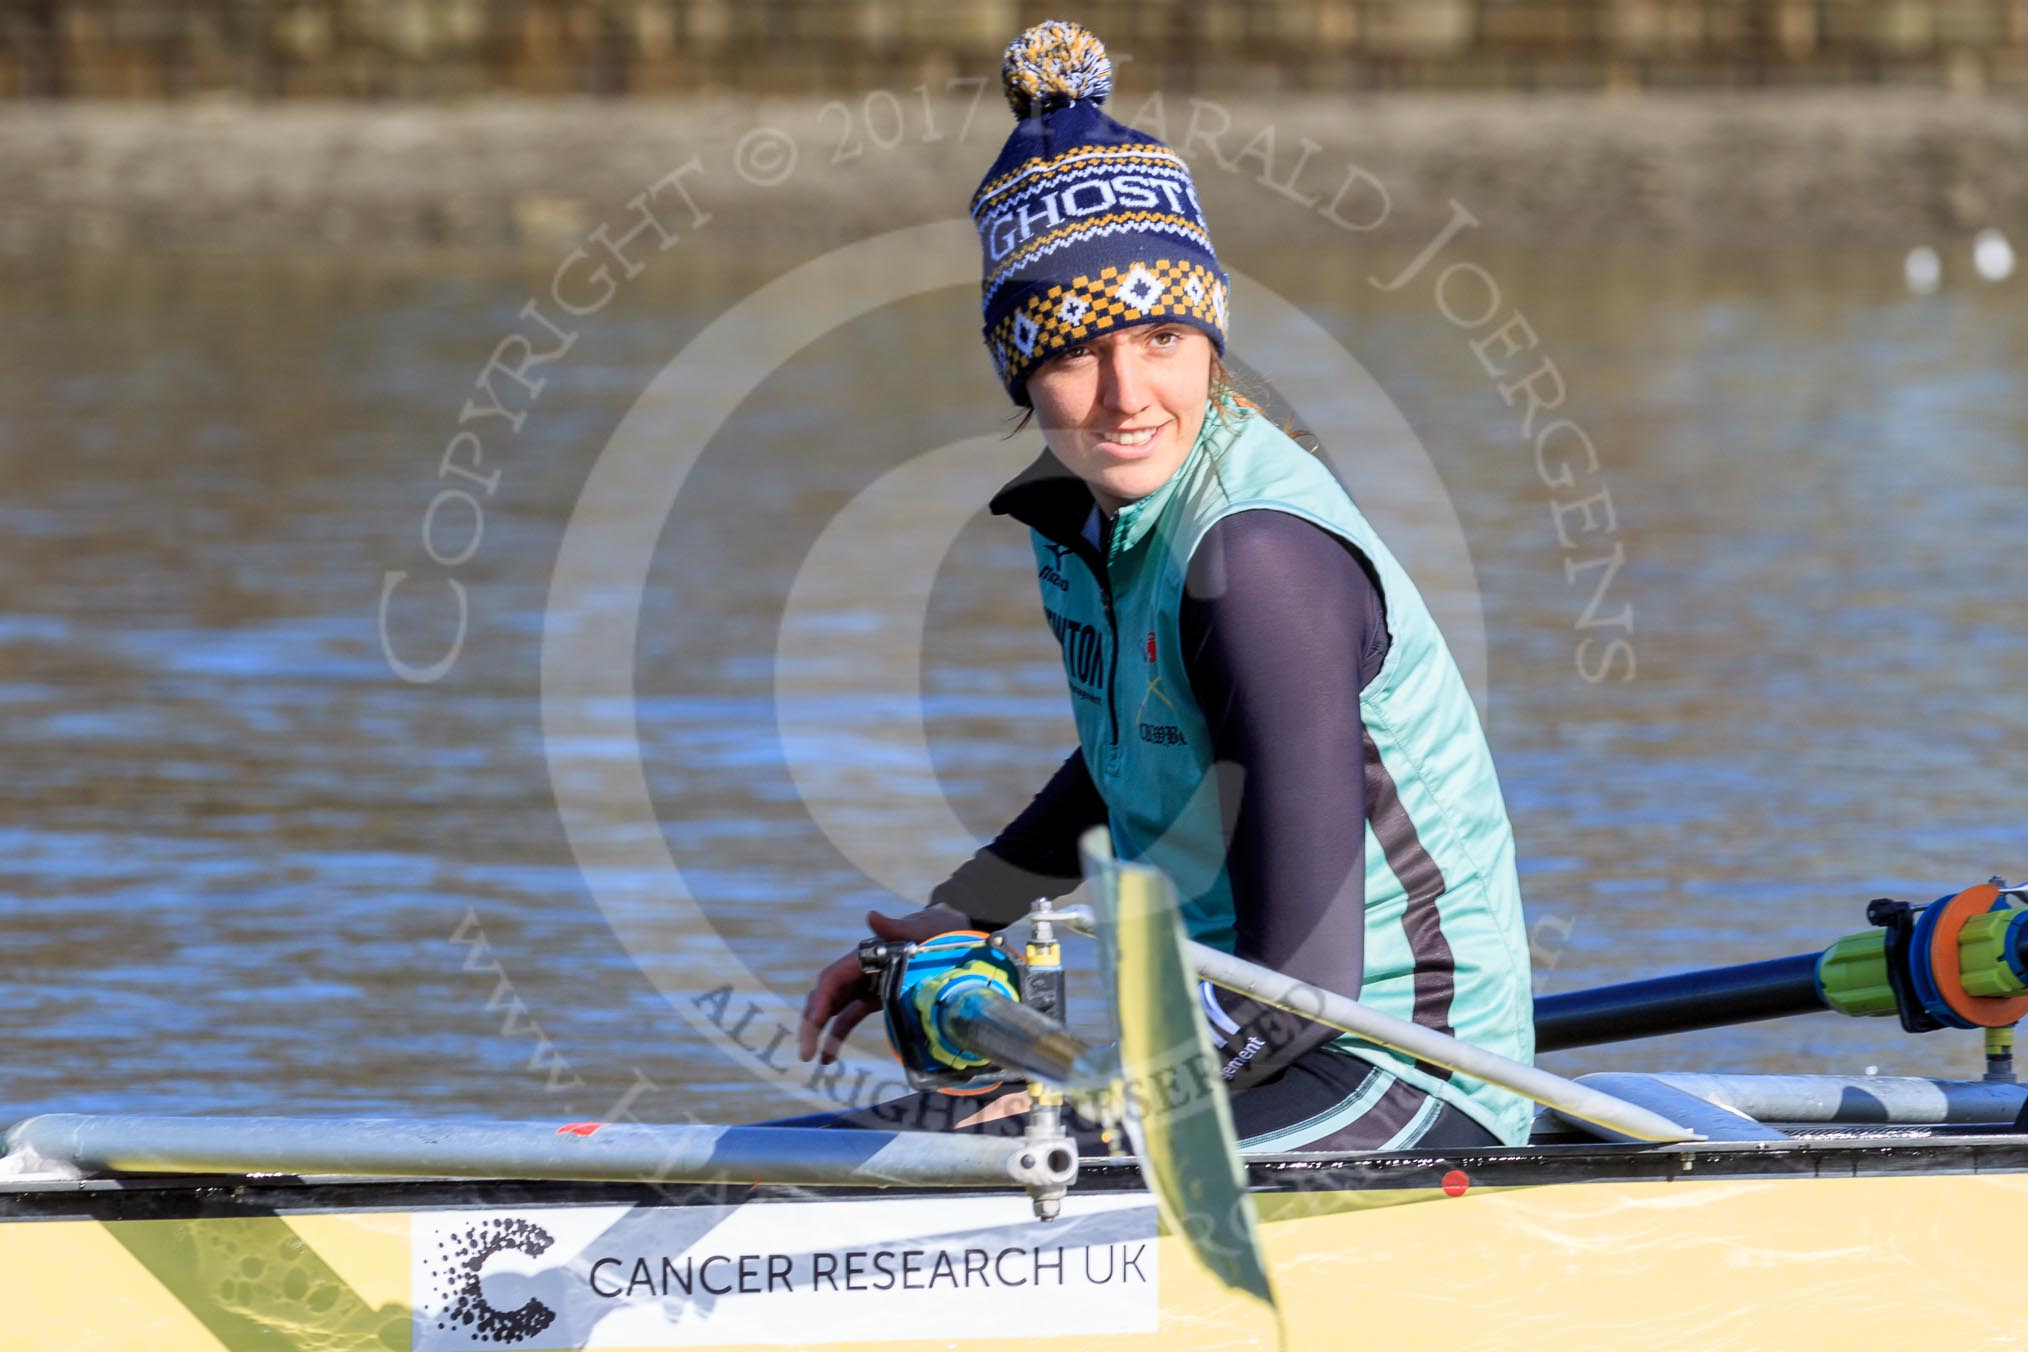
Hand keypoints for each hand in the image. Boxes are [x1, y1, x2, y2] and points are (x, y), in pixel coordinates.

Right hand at [796, 906, 973, 1063]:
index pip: (834, 978)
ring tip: (810, 1057)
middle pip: (826, 995)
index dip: (821, 1000)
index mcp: (868, 955)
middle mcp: (861, 970)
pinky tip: (829, 1057)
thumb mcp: (925, 930)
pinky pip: (849, 1017)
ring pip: (833, 1008)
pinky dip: (837, 1035)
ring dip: (819, 1032)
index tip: (815, 1022)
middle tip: (805, 1052)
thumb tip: (871, 916)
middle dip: (812, 1022)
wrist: (958, 938)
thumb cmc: (941, 932)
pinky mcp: (876, 998)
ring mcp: (867, 984)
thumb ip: (898, 928)